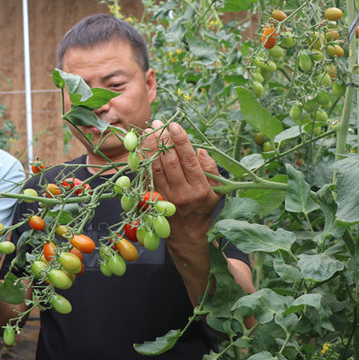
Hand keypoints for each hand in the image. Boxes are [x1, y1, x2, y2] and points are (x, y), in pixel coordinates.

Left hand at [143, 120, 220, 242]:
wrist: (188, 236)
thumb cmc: (204, 208)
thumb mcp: (217, 191)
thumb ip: (210, 169)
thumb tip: (199, 149)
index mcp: (200, 189)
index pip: (189, 160)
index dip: (181, 141)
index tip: (174, 125)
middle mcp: (182, 193)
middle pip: (170, 162)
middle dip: (163, 140)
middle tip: (158, 123)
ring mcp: (166, 197)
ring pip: (156, 168)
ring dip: (150, 148)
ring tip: (148, 131)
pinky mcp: (154, 200)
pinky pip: (147, 178)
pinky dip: (143, 162)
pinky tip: (141, 148)